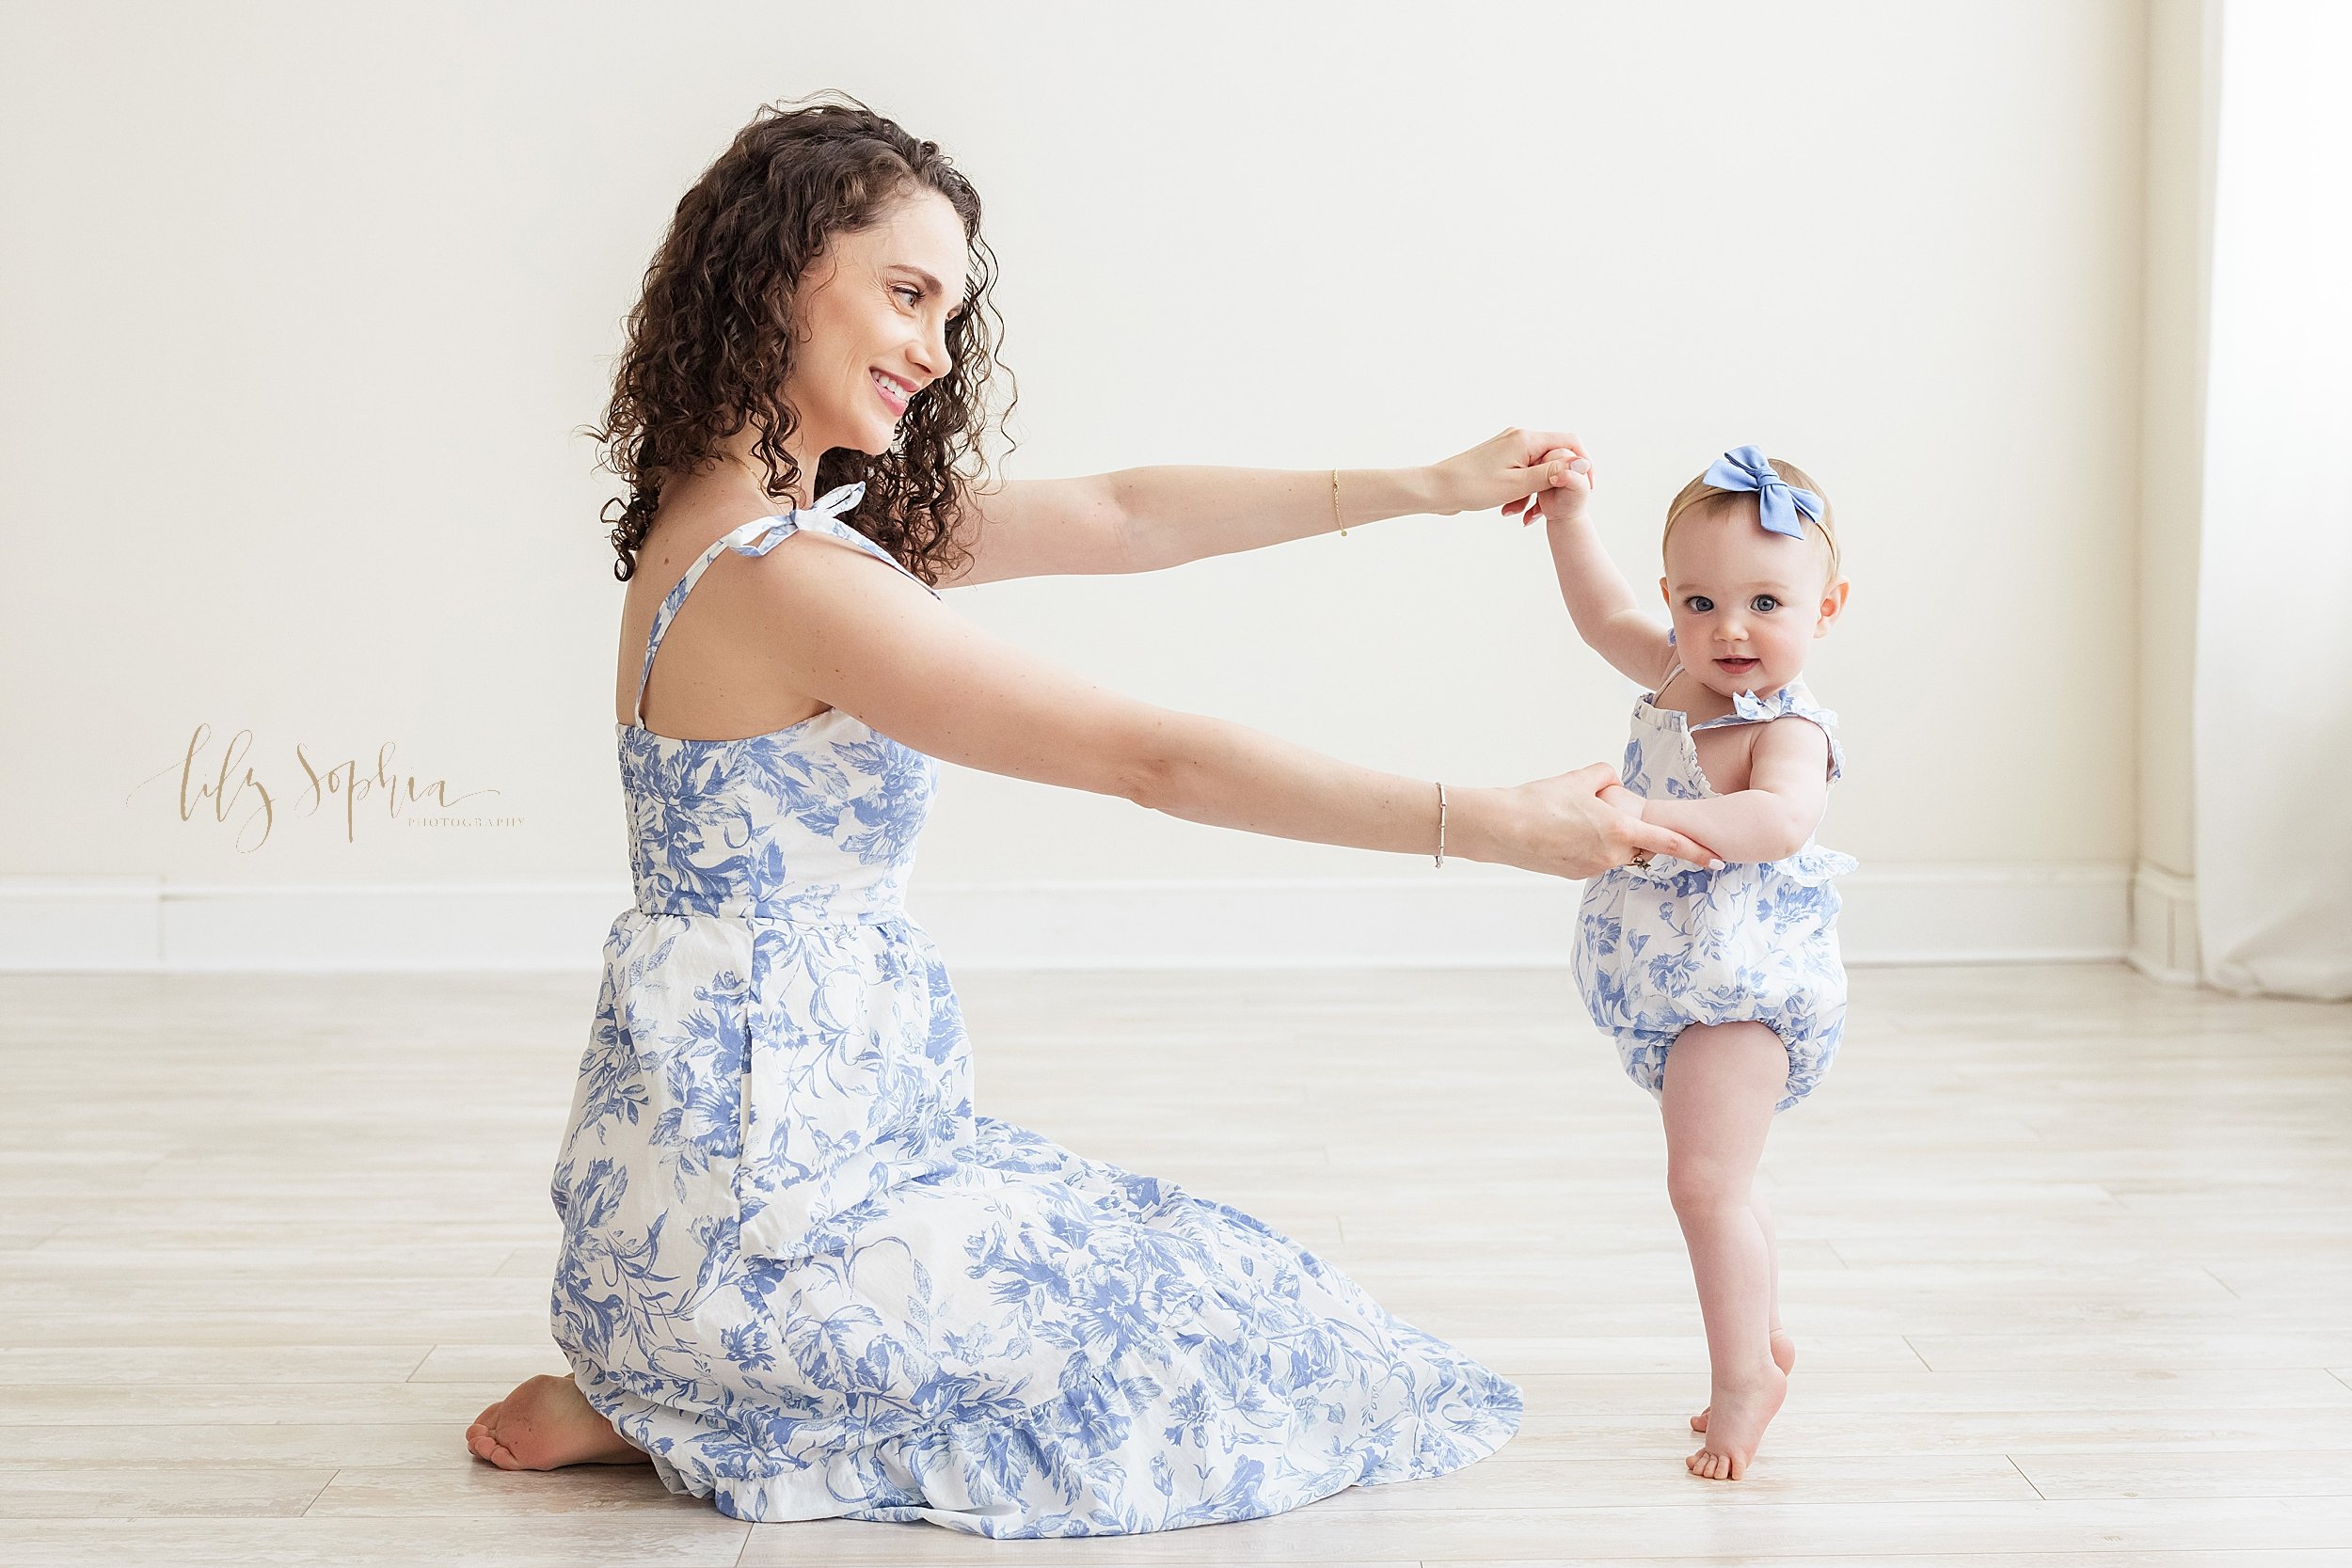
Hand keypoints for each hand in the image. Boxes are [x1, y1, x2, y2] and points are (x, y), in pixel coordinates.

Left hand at [1424, 427, 1590, 521]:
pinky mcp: (1499, 459)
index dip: (1583, 464)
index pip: (1569, 442)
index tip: (1586, 487)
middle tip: (1549, 507)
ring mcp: (1508, 447)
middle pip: (1553, 456)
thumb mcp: (1518, 484)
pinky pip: (1521, 473)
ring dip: (1534, 492)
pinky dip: (1521, 491)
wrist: (1437, 489)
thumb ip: (1551, 474)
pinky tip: (1509, 509)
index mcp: (1526, 438)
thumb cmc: (1472, 486)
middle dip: (1553, 484)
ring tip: (1521, 513)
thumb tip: (1581, 464)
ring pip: (1537, 468)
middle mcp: (1519, 437)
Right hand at [1478, 763, 1718, 878]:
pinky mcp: (1573, 874)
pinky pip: (1593, 857)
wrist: (1502, 828)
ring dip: (1605, 835)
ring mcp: (1592, 869)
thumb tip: (1614, 786)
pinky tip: (1560, 830)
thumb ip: (1608, 777)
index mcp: (1618, 831)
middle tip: (1603, 810)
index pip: (1668, 843)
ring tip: (1570, 817)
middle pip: (1638, 845)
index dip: (1695, 851)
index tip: (1716, 859)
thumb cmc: (1540, 802)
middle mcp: (1610, 855)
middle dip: (1632, 830)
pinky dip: (1585, 843)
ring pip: (1613, 850)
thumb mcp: (1580, 778)